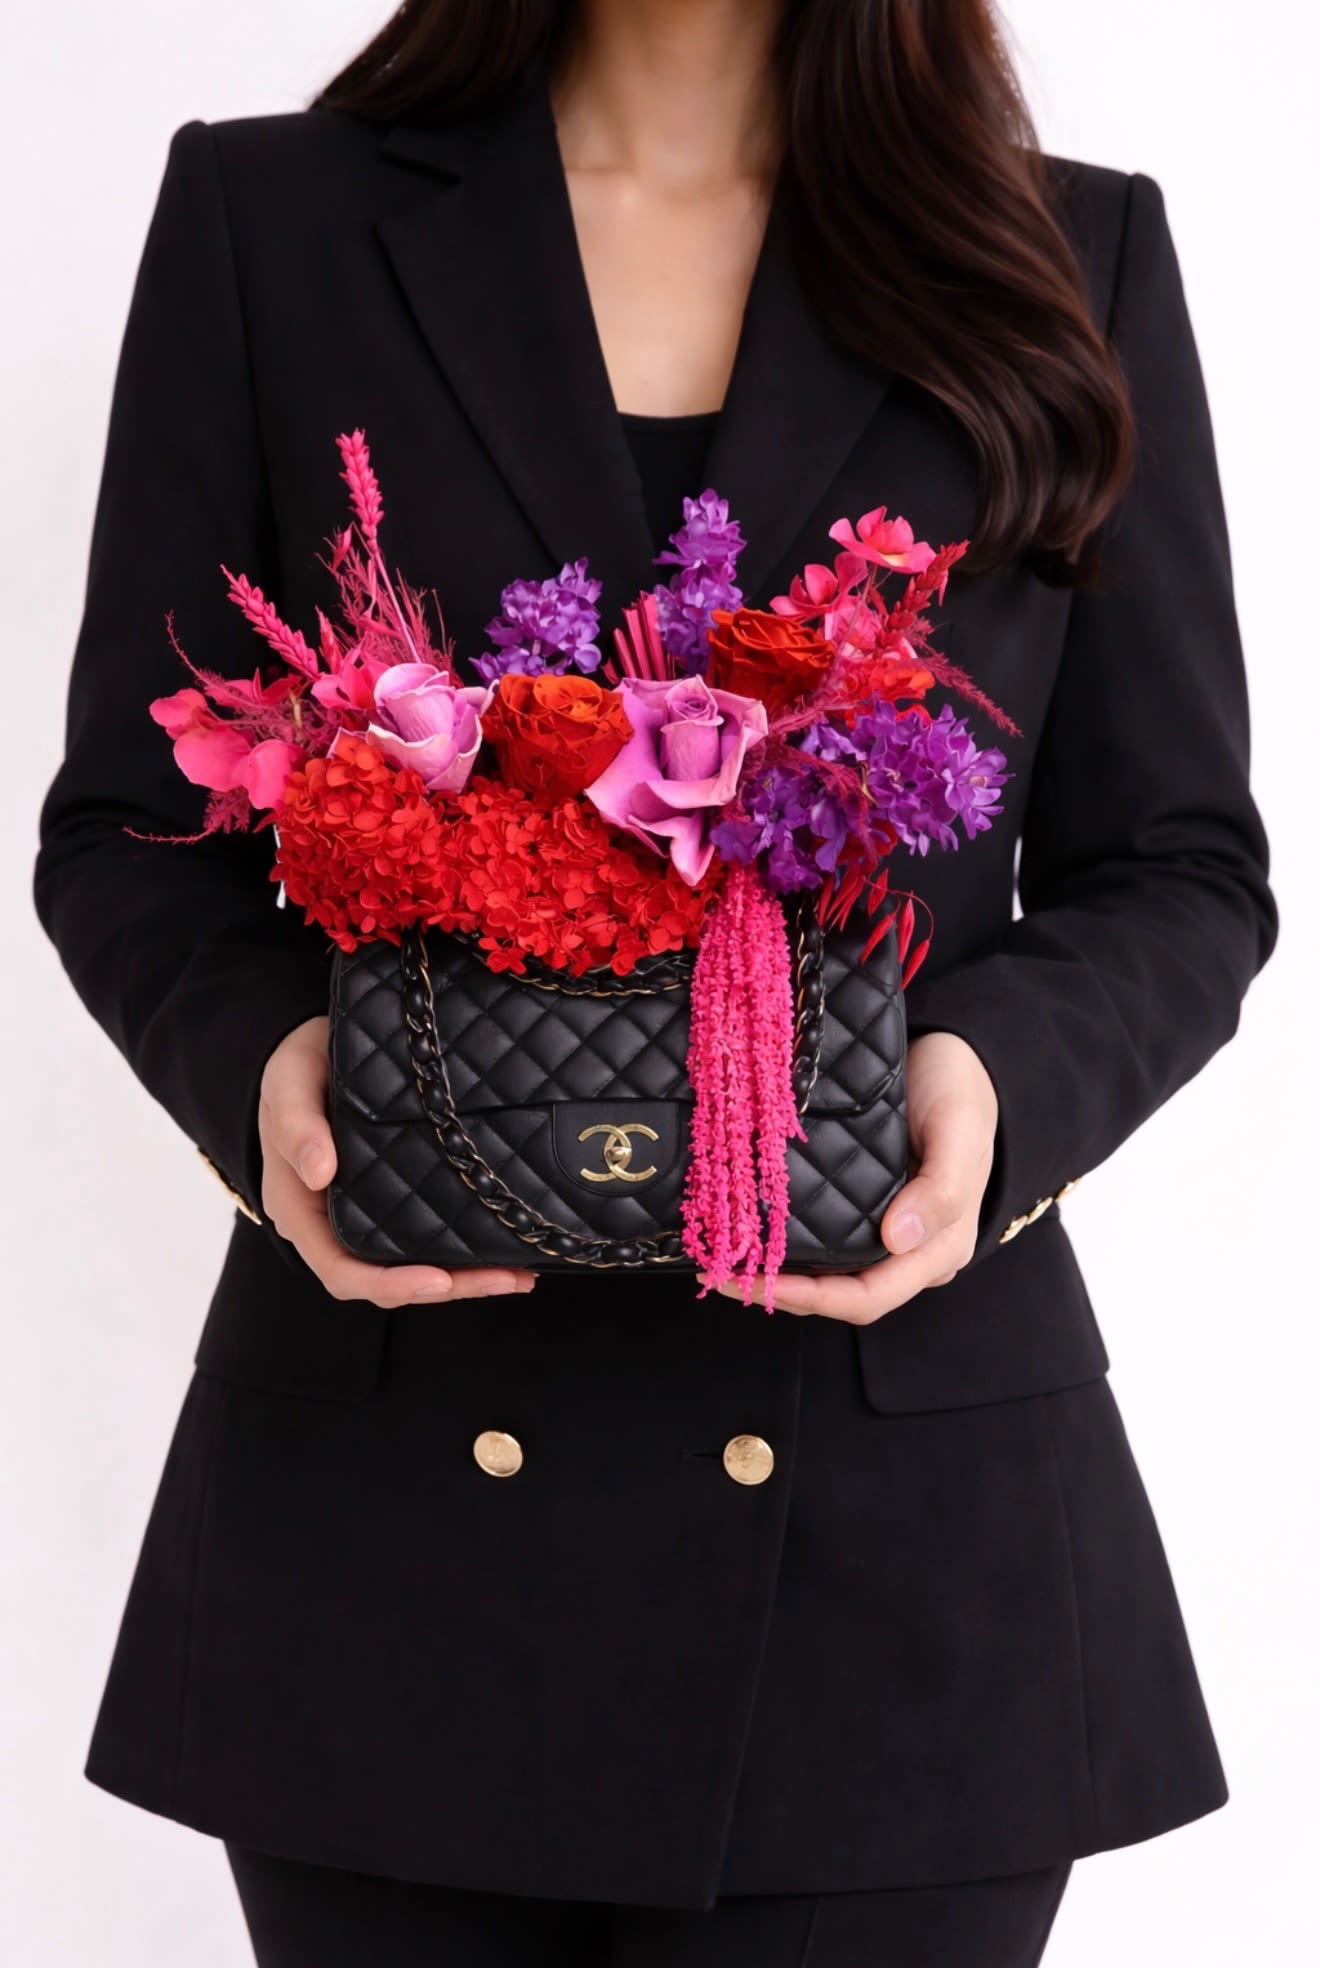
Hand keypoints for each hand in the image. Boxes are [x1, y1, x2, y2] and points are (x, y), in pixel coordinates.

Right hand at [258, 1015, 536, 1306]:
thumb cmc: (297, 1067)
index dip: (388, 1283)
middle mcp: (331, 1223)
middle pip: (387, 1280)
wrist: (316, 1046)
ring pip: (413, 1267)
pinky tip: (505, 1250)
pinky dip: (464, 1252)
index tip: (438, 1280)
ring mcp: (365, 1215)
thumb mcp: (289, 1083)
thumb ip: (297, 1123)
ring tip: (518, 1275)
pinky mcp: (394, 1201)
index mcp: (299, 1209)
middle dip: (448, 1287)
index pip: (341, 1269)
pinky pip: (426, 1239)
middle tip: (504, 1278)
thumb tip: (318, 1173)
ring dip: (465, 1277)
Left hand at [709, 1031, 997, 1322]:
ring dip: (778, 1275)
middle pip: (841, 1296)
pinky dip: (785, 1243)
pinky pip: (823, 1240)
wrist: (954, 1057)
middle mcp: (910, 1251)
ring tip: (723, 1262)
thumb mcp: (959, 1131)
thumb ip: (941, 1190)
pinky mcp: (863, 1207)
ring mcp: (884, 1231)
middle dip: (783, 1292)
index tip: (761, 1280)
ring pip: (828, 1275)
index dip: (814, 1297)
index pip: (870, 1297)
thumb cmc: (960, 1092)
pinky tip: (748, 1231)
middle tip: (720, 1275)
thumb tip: (897, 1239)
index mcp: (940, 1246)